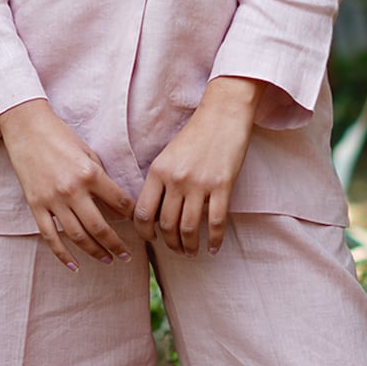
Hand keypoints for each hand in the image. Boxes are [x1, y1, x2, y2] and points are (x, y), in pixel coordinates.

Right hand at [0, 99, 133, 268]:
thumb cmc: (61, 137)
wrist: (27, 128)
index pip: (120, 203)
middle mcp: (73, 190)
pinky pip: (50, 237)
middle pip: (100, 227)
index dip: (133, 216)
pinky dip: (62, 254)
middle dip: (116, 245)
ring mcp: (53, 200)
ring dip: (95, 251)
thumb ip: (102, 179)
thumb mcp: (89, 153)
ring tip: (107, 260)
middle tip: (127, 256)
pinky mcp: (36, 206)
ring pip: (78, 236)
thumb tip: (118, 206)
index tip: (139, 224)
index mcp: (91, 174)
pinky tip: (74, 266)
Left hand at [134, 77, 259, 255]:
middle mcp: (176, 180)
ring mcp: (199, 184)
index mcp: (158, 171)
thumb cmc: (195, 134)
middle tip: (175, 250)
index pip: (143, 213)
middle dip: (170, 243)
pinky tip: (214, 247)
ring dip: (189, 246)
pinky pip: (216, 222)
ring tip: (191, 252)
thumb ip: (160, 181)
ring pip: (189, 228)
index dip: (144, 233)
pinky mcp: (222, 185)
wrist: (223, 114)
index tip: (151, 240)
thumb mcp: (168, 155)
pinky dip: (215, 239)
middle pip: (166, 224)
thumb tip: (153, 213)